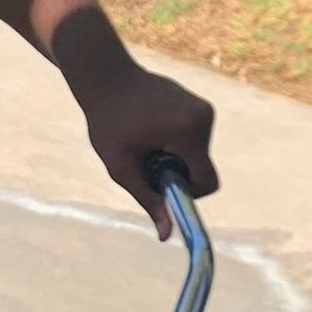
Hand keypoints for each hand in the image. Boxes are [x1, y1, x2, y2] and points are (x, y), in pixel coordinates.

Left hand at [78, 59, 218, 237]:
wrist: (105, 75)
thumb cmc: (107, 121)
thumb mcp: (122, 166)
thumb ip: (147, 199)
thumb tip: (166, 236)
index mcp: (188, 132)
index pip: (207, 182)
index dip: (186, 193)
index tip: (160, 183)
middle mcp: (203, 117)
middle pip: (202, 169)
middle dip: (177, 172)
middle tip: (145, 158)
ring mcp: (203, 108)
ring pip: (199, 155)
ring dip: (175, 157)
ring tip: (146, 139)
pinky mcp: (199, 104)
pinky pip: (195, 139)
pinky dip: (177, 143)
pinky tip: (151, 127)